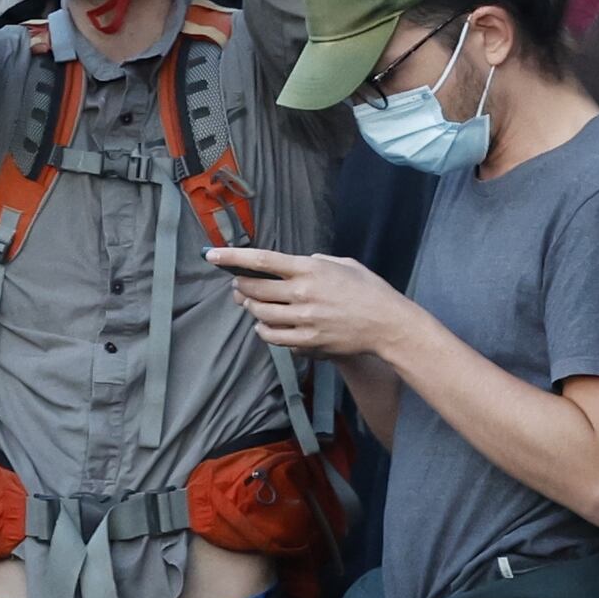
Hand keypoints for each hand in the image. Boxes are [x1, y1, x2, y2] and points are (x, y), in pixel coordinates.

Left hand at [205, 242, 410, 359]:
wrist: (388, 324)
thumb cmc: (368, 290)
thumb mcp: (343, 264)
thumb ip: (314, 261)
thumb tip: (293, 263)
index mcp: (310, 269)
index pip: (261, 260)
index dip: (232, 257)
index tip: (211, 255)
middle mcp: (302, 293)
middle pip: (253, 289)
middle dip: (240, 286)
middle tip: (239, 285)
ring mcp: (303, 320)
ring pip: (259, 314)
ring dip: (251, 308)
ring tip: (253, 304)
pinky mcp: (307, 342)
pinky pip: (272, 337)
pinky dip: (264, 330)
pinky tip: (266, 325)